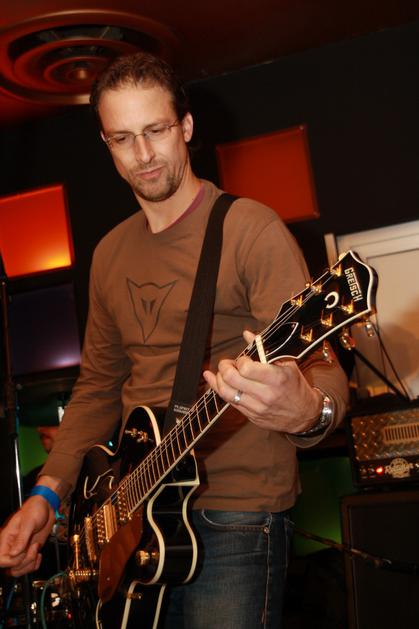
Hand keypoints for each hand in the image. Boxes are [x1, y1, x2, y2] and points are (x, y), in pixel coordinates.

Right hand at [0, 496, 55, 576]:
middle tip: (33, 547)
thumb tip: (13, 553)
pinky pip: (28, 568)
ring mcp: (21, 551)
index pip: (1, 560)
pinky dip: (35, 565)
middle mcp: (12, 547)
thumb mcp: (29, 522)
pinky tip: (39, 554)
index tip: (23, 551)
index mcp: (6, 538)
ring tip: (36, 549)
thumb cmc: (35, 509)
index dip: (12, 561)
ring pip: (18, 570)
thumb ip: (21, 538)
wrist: (47, 507)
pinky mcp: (29, 552)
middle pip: (10, 568)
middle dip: (25, 561)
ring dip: (30, 564)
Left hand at [203, 331, 322, 432]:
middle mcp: (266, 394)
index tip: (244, 359)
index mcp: (276, 378)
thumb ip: (266, 348)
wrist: (304, 414)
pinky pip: (230, 403)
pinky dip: (220, 391)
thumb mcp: (288, 363)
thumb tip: (247, 334)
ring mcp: (258, 408)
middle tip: (226, 363)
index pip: (246, 368)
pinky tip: (214, 381)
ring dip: (218, 380)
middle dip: (224, 367)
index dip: (240, 360)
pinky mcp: (252, 417)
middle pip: (232, 380)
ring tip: (220, 373)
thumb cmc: (296, 385)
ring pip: (227, 393)